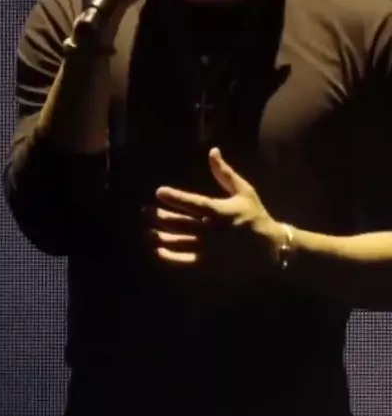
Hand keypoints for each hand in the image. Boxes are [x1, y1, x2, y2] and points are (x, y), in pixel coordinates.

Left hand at [145, 148, 281, 283]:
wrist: (270, 250)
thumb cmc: (255, 217)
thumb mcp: (244, 191)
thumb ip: (224, 173)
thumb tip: (212, 151)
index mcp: (219, 212)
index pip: (192, 203)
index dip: (174, 197)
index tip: (159, 192)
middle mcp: (211, 231)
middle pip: (179, 223)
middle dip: (159, 216)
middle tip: (144, 212)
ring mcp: (209, 250)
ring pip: (178, 242)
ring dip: (159, 236)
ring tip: (145, 231)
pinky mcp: (209, 264)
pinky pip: (184, 261)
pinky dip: (169, 256)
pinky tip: (158, 250)